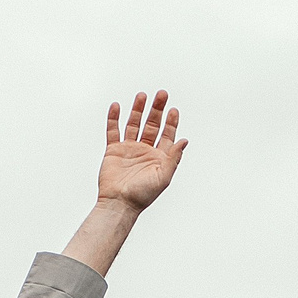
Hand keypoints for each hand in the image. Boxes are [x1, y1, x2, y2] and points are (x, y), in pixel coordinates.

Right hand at [96, 90, 185, 213]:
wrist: (119, 203)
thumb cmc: (142, 195)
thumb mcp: (163, 177)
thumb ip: (174, 158)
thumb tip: (184, 140)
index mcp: (159, 157)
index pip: (167, 135)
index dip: (171, 122)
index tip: (173, 110)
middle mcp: (145, 151)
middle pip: (152, 125)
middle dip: (157, 110)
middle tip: (161, 94)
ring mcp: (129, 149)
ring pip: (134, 124)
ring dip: (138, 110)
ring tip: (142, 95)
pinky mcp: (113, 151)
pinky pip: (113, 131)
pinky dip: (114, 119)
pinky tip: (116, 106)